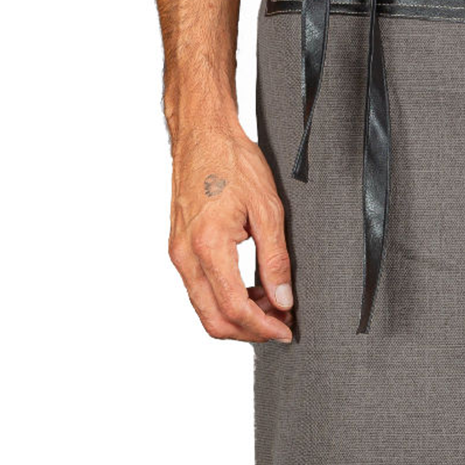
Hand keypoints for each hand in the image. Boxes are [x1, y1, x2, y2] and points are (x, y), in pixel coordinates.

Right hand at [168, 112, 294, 343]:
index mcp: (208, 245)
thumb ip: (275, 258)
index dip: (262, 327)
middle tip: (281, 324)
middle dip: (249, 331)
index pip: (233, 308)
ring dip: (237, 315)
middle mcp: (185, 255)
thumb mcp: (267, 207)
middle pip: (213, 320)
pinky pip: (199, 288)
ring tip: (272, 303)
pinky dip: (224, 298)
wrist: (202, 133)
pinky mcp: (178, 248)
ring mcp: (178, 253)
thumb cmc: (233, 161)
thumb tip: (283, 300)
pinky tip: (251, 287)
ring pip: (204, 308)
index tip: (286, 330)